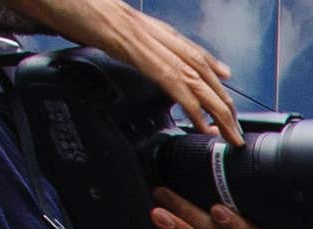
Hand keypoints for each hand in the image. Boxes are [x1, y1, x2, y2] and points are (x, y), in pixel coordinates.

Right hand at [29, 0, 237, 135]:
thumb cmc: (75, 9)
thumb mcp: (106, 25)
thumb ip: (127, 37)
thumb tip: (128, 46)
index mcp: (150, 28)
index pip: (190, 49)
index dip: (211, 65)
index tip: (226, 81)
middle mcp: (156, 34)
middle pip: (200, 69)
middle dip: (223, 99)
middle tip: (236, 125)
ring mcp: (151, 43)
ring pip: (196, 79)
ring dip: (217, 109)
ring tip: (229, 133)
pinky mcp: (141, 55)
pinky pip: (175, 85)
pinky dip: (193, 108)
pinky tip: (202, 124)